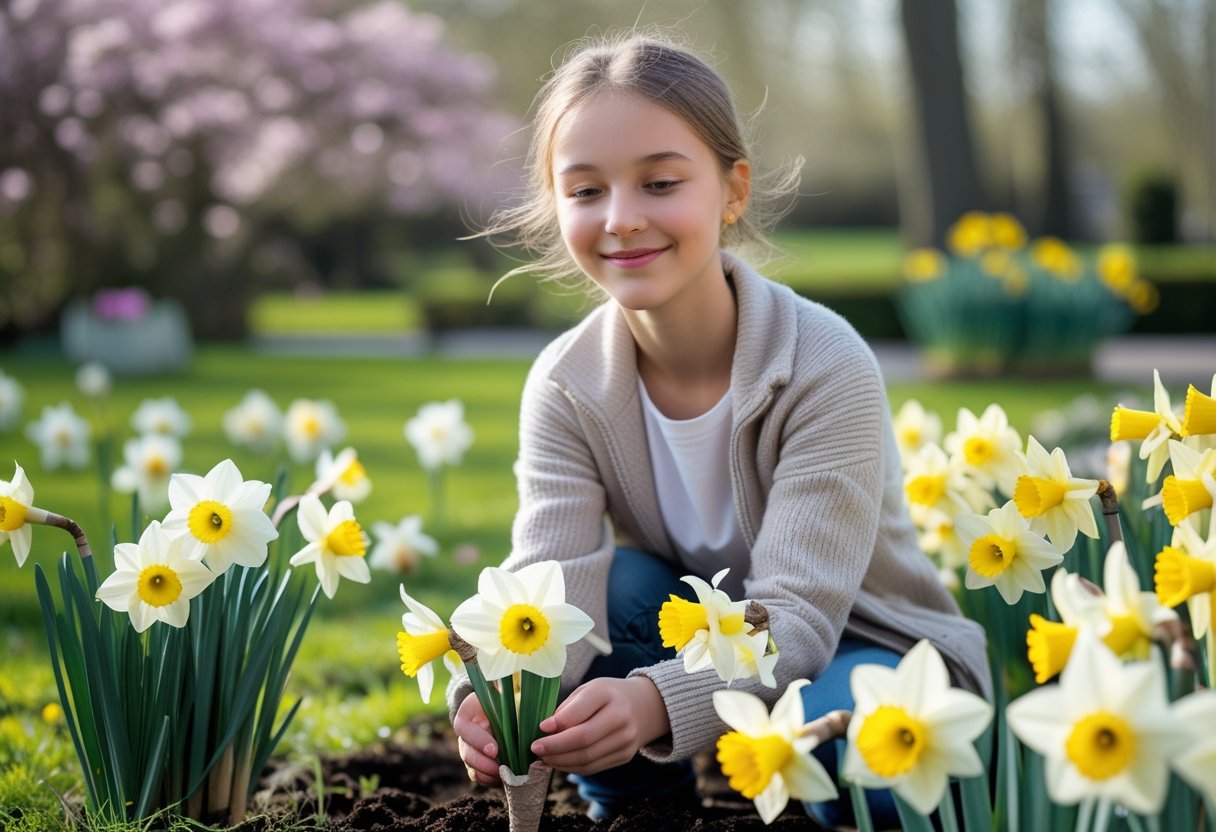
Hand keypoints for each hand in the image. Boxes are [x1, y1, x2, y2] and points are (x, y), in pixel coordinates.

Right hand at [454, 693, 501, 785]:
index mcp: (469, 712)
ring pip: (470, 765)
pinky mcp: (477, 761)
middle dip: (482, 761)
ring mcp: (470, 748)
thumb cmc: (507, 698)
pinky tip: (502, 779)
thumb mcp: (505, 693)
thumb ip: (504, 694)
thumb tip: (508, 695)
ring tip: (503, 775)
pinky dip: (488, 779)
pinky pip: (477, 775)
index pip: (462, 726)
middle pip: (465, 750)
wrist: (506, 707)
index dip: (476, 739)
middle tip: (500, 766)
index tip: (494, 749)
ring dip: (486, 772)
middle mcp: (466, 732)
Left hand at [529, 676, 669, 775]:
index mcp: (607, 694)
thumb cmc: (607, 696)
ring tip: (543, 758)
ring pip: (587, 758)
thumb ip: (568, 709)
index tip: (540, 729)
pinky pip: (592, 767)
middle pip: (583, 739)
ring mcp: (625, 739)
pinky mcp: (624, 756)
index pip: (580, 711)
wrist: (644, 706)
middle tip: (535, 749)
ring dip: (560, 761)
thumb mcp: (588, 690)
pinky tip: (558, 762)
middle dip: (555, 747)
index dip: (558, 723)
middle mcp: (621, 717)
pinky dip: (571, 767)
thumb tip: (545, 731)